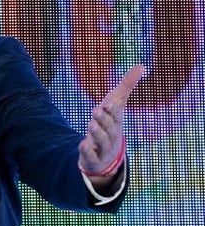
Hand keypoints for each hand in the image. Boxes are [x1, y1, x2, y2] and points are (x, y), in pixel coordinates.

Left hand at [78, 64, 144, 185]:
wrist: (107, 156)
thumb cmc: (111, 125)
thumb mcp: (116, 105)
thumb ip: (126, 86)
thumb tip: (141, 66)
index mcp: (116, 122)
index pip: (116, 115)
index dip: (113, 110)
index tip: (110, 103)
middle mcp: (111, 135)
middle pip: (108, 127)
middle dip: (103, 120)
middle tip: (96, 111)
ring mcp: (103, 148)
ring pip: (101, 141)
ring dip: (96, 133)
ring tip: (91, 124)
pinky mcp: (93, 158)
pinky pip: (91, 156)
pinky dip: (88, 151)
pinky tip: (83, 144)